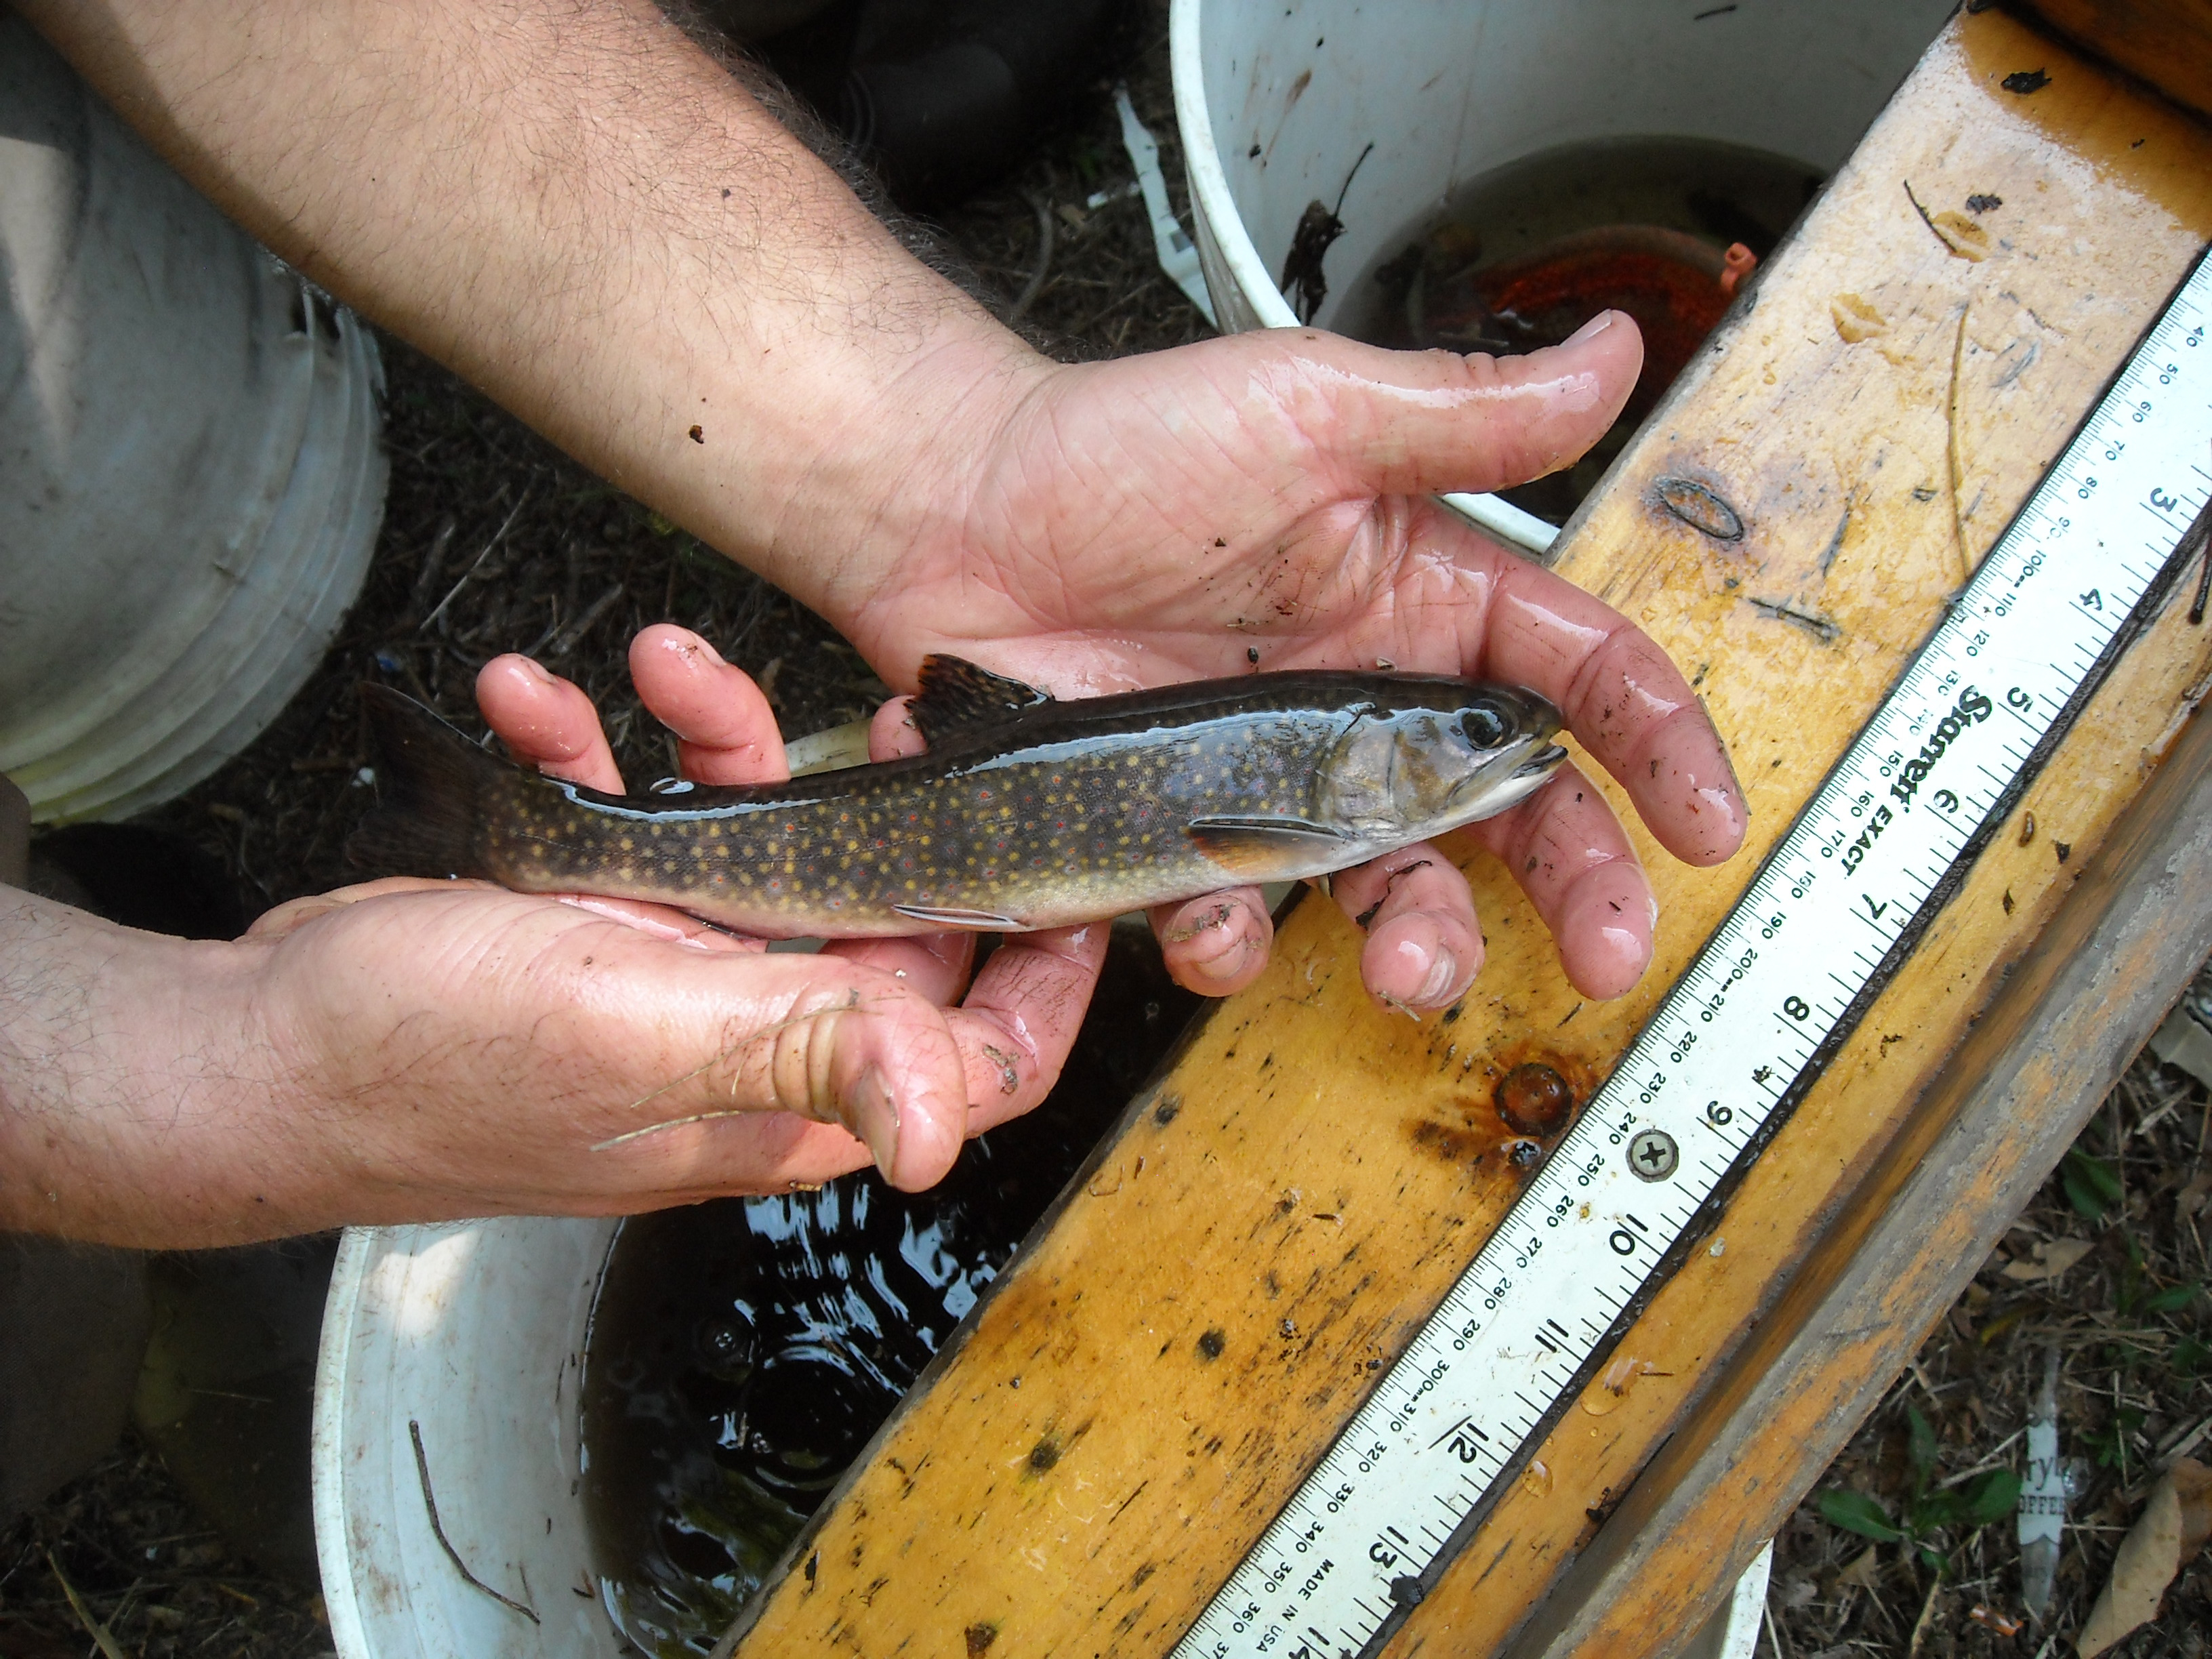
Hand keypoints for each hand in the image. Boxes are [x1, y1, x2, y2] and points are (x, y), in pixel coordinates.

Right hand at [442, 625, 1103, 1175]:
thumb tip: (942, 1132)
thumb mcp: (636, 1034)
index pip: (984, 1054)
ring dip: (717, 743)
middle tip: (889, 707)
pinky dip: (603, 753)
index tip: (1073, 854)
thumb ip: (798, 1050)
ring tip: (660, 660)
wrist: (259, 1045)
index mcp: (794, 1090)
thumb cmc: (426, 1063)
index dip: (1049, 968)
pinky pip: (649, 819)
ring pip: (765, 841)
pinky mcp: (608, 918)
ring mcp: (683, 973)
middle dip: (887, 803)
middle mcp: (756, 1036)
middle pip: (891, 917)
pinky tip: (536, 702)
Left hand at [823, 313, 1746, 1006]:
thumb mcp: (1309, 409)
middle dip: (1577, 887)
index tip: (1708, 820)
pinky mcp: (1185, 835)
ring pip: (1390, 888)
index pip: (1576, 676)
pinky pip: (1239, 915)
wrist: (952, 513)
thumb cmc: (1120, 448)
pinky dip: (1237, 936)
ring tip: (1413, 968)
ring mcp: (1277, 780)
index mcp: (1422, 598)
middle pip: (1512, 813)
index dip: (1656, 746)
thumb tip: (1609, 356)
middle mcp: (1366, 704)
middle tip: (1609, 950)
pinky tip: (1218, 914)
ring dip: (1422, 944)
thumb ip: (1463, 416)